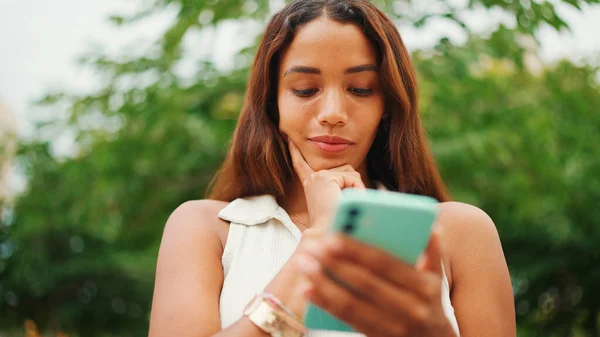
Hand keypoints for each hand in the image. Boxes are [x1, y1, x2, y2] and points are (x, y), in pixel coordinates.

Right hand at [288, 140, 364, 231]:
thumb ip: (340, 186)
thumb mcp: (335, 201)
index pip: (303, 164)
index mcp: (311, 184)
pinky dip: (357, 190)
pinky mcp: (327, 178)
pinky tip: (346, 201)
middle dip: (353, 185)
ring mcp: (319, 176)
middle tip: (345, 205)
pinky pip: (353, 179)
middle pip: (345, 170)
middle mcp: (313, 178)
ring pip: (351, 174)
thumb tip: (355, 176)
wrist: (327, 235)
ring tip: (345, 205)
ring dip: (355, 189)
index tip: (289, 139)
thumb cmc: (335, 223)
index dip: (295, 152)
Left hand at [296, 229, 456, 336]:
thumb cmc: (431, 301)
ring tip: (304, 263)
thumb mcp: (439, 277)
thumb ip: (433, 252)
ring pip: (352, 303)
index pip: (385, 264)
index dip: (357, 250)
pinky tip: (308, 289)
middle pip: (365, 283)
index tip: (332, 236)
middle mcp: (410, 308)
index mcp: (425, 286)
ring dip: (323, 283)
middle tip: (312, 246)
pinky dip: (325, 303)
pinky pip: (347, 319)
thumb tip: (431, 225)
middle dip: (335, 264)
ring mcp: (394, 327)